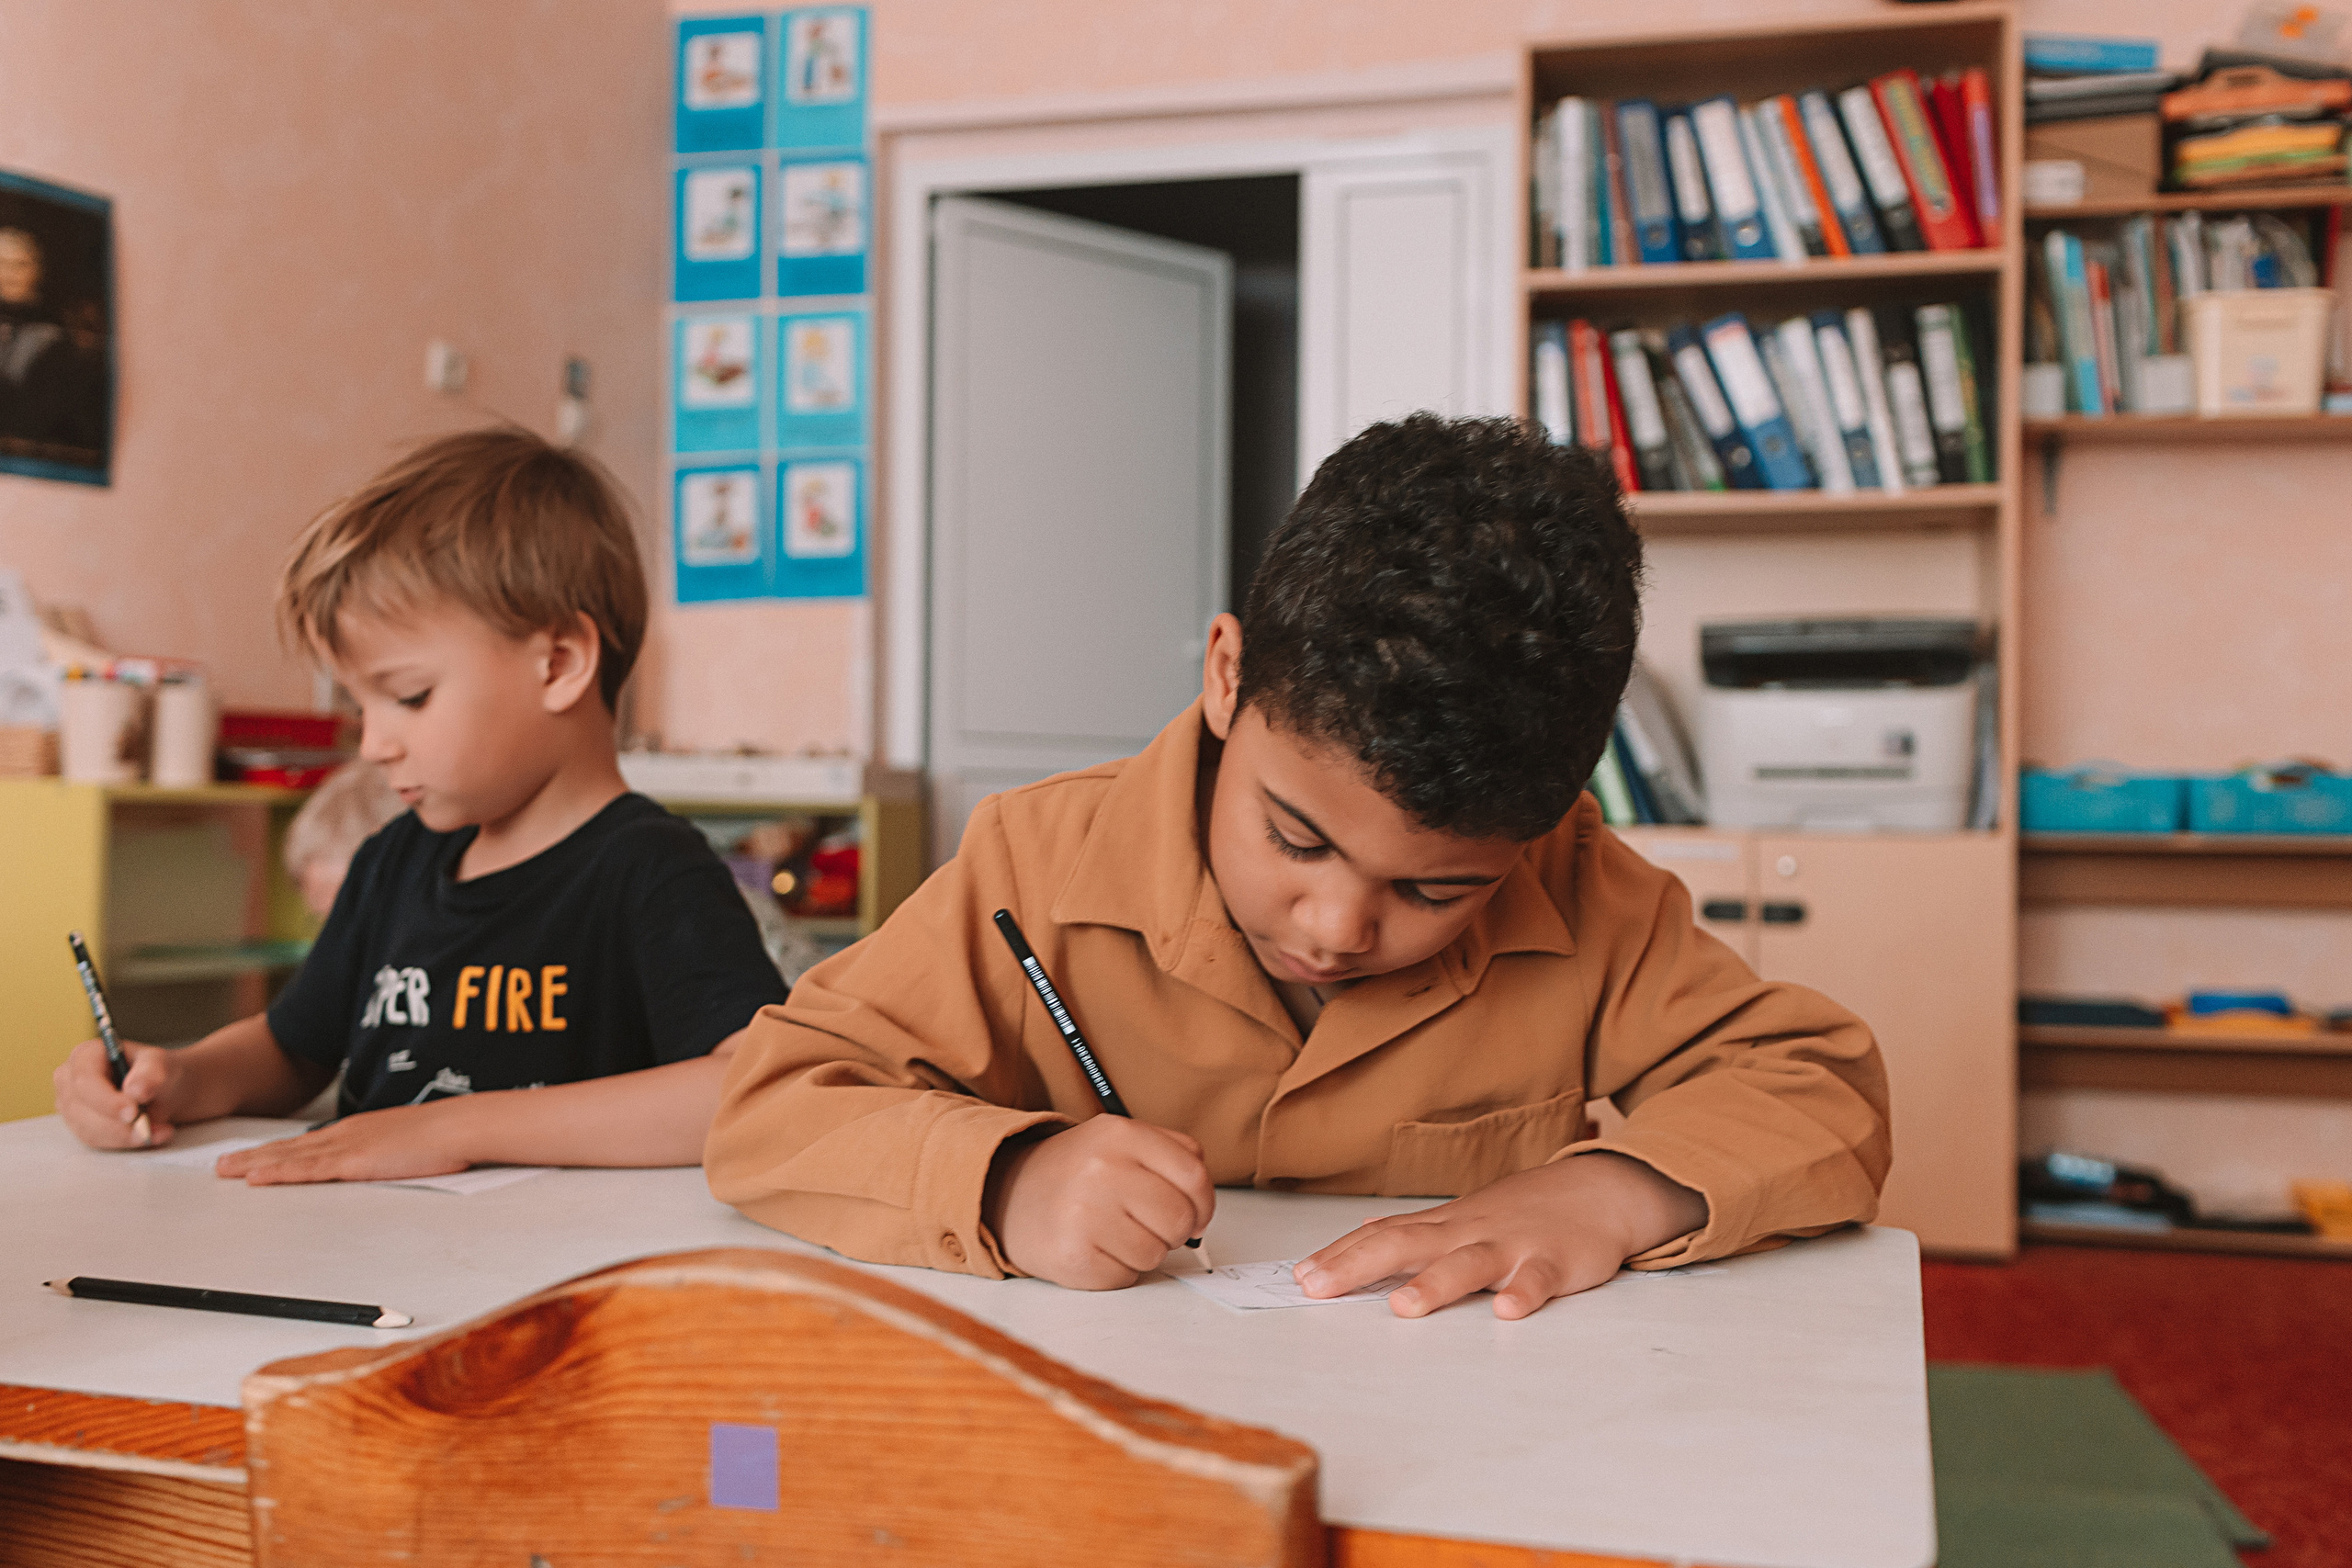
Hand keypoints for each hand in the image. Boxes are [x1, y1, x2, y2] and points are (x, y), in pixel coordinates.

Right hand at [54, 1037, 175, 1149]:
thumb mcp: (160, 1065)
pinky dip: (123, 1142)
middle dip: (116, 1124)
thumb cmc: (156, 1072)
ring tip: (159, 1132)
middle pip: (81, 1109)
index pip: (85, 1080)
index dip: (106, 1100)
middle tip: (148, 1129)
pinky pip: (95, 1141)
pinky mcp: (78, 1125)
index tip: (133, 1112)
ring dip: (124, 1136)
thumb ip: (151, 1074)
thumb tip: (135, 1091)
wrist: (162, 1091)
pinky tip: (149, 1136)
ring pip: (88, 1129)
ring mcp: (69, 1104)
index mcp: (85, 1055)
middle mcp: (69, 1079)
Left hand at [214, 1101, 472, 1185]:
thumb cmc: (445, 1137)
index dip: (278, 1150)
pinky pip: (307, 1169)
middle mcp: (346, 1134)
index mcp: (359, 1131)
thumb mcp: (410, 1145)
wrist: (459, 1126)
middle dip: (254, 1156)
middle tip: (222, 1165)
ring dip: (254, 1164)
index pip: (309, 1142)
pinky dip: (278, 1172)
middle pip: (290, 1147)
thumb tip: (384, 1166)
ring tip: (225, 1171)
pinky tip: (256, 1178)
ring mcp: (347, 1146)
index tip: (256, 1156)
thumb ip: (389, 1154)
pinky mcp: (353, 1161)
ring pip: (289, 1156)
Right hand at [985, 1116, 1215, 1289]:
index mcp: (1121, 1134)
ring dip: (1142, 1250)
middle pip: (1179, 1219)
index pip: (1194, 1176)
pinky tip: (1094, 1248)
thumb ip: (1172, 1155)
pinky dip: (1116, 1270)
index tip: (1192, 1212)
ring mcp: (1085, 1214)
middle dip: (1171, 1230)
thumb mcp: (1120, 1140)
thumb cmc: (1076, 1173)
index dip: (1202, 1203)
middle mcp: (1102, 1170)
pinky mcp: (1074, 1257)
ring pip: (1156, 1253)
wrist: (1005, 1194)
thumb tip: (1202, 1206)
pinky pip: (1127, 1277)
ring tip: (1111, 1232)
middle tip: (1144, 1222)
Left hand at [1294, 1152, 1707, 1320]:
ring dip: (1436, 1284)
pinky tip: (1507, 1311)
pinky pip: (1539, 1279)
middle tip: (1317, 1287)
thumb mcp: (1461, 1219)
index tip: (1299, 1278)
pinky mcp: (1555, 1261)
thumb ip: (1412, 1234)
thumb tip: (1355, 1239)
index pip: (1381, 1237)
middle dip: (1359, 1267)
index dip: (1339, 1257)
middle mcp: (1469, 1232)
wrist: (1597, 1190)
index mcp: (1443, 1227)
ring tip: (1403, 1307)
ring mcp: (1512, 1245)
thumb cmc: (1520, 1212)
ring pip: (1468, 1264)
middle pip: (1407, 1245)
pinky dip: (1524, 1293)